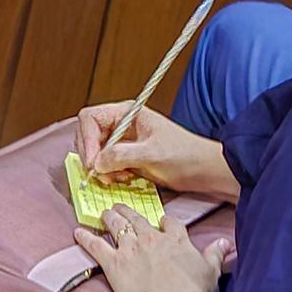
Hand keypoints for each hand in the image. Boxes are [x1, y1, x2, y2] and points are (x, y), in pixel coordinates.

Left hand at [74, 205, 232, 291]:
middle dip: (129, 212)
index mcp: (175, 239)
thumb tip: (226, 243)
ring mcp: (130, 248)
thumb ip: (216, 253)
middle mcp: (151, 238)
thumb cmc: (193, 289)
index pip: (168, 223)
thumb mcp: (211, 268)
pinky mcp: (113, 262)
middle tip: (121, 206)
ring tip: (105, 212)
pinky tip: (78, 232)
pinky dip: (86, 238)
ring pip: (117, 226)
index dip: (164, 221)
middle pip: (138, 220)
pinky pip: (96, 246)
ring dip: (110, 218)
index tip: (161, 220)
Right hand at [75, 103, 237, 196]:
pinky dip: (108, 173)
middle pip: (89, 135)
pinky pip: (106, 164)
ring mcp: (124, 141)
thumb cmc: (186, 155)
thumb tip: (96, 162)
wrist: (204, 170)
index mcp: (128, 113)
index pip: (90, 118)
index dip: (87, 139)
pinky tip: (122, 179)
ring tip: (116, 177)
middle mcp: (123, 124)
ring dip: (100, 167)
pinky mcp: (127, 157)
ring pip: (96, 152)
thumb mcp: (152, 154)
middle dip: (93, 156)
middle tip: (102, 174)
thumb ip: (121, 155)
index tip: (93, 162)